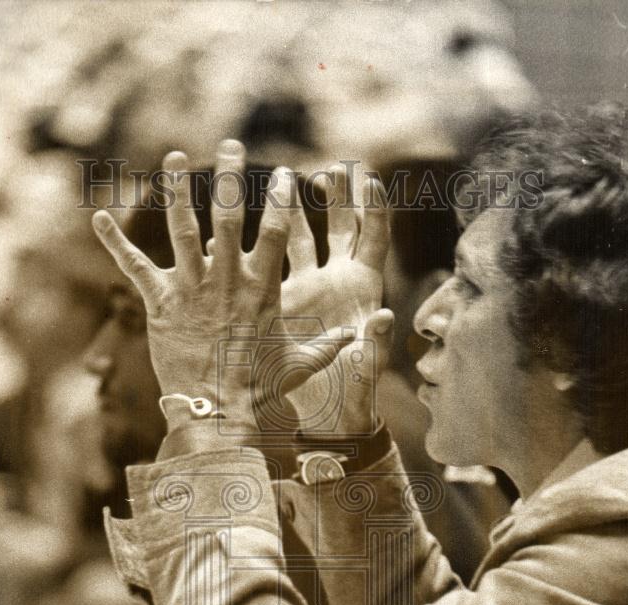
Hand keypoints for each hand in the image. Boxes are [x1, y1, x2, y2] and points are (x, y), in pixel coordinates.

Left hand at [92, 140, 350, 429]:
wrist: (214, 409)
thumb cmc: (259, 390)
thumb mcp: (299, 366)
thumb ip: (326, 347)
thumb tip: (357, 338)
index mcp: (260, 289)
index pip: (274, 233)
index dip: (280, 201)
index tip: (286, 174)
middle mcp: (225, 280)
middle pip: (227, 216)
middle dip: (229, 178)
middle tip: (230, 147)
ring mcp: (191, 289)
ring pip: (181, 228)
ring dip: (176, 190)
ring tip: (173, 157)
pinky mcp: (160, 304)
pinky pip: (134, 266)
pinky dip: (115, 242)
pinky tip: (97, 218)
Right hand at [281, 167, 392, 436]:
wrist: (322, 416)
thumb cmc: (349, 396)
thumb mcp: (361, 370)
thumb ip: (373, 345)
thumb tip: (384, 317)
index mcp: (362, 290)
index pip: (374, 237)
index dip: (375, 207)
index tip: (369, 177)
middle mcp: (336, 281)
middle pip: (341, 226)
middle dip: (336, 194)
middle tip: (330, 165)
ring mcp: (309, 287)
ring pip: (301, 236)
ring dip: (297, 207)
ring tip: (278, 176)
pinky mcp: (282, 301)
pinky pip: (269, 263)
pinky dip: (258, 241)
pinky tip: (243, 222)